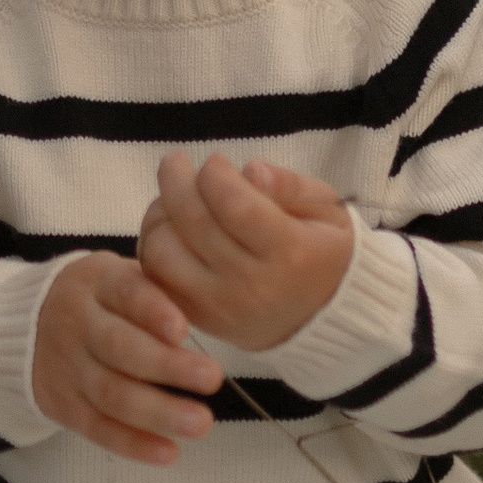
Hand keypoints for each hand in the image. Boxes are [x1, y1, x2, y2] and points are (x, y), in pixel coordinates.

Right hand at [31, 251, 221, 466]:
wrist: (24, 326)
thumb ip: (156, 295)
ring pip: (111, 393)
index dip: (153, 311)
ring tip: (201, 422)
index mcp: (97, 283)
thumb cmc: (99, 302)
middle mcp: (77, 323)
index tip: (183, 330)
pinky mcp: (62, 405)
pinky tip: (168, 451)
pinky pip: (98, 428)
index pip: (125, 293)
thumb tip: (205, 320)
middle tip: (212, 378)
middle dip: (167, 366)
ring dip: (158, 412)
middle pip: (119, 347)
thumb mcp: (118, 278)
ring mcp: (68, 367)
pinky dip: (133, 443)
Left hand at [138, 153, 354, 353]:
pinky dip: (155, 248)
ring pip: (163, 254)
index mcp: (291, 253)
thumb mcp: (327, 210)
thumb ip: (291, 186)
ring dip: (159, 217)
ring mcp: (221, 308)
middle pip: (192, 224)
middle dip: (176, 181)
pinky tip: (171, 229)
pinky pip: (157, 280)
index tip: (217, 162)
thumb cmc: (325, 252)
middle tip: (177, 163)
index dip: (215, 174)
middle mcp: (252, 286)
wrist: (324, 319)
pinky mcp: (200, 320)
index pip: (235, 205)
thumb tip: (250, 170)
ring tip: (173, 200)